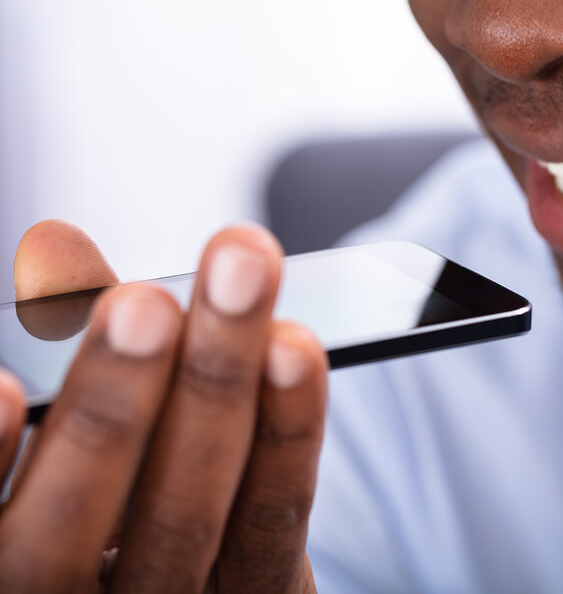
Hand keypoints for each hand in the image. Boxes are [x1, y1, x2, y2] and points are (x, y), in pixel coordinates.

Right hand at [0, 220, 326, 592]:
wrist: (195, 587)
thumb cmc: (119, 510)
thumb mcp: (83, 451)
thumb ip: (82, 359)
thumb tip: (61, 246)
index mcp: (22, 577)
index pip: (4, 533)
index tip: (3, 386)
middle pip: (82, 529)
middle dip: (115, 408)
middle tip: (141, 304)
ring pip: (189, 512)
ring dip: (218, 387)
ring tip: (237, 280)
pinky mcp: (265, 592)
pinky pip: (274, 516)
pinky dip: (285, 434)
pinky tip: (290, 348)